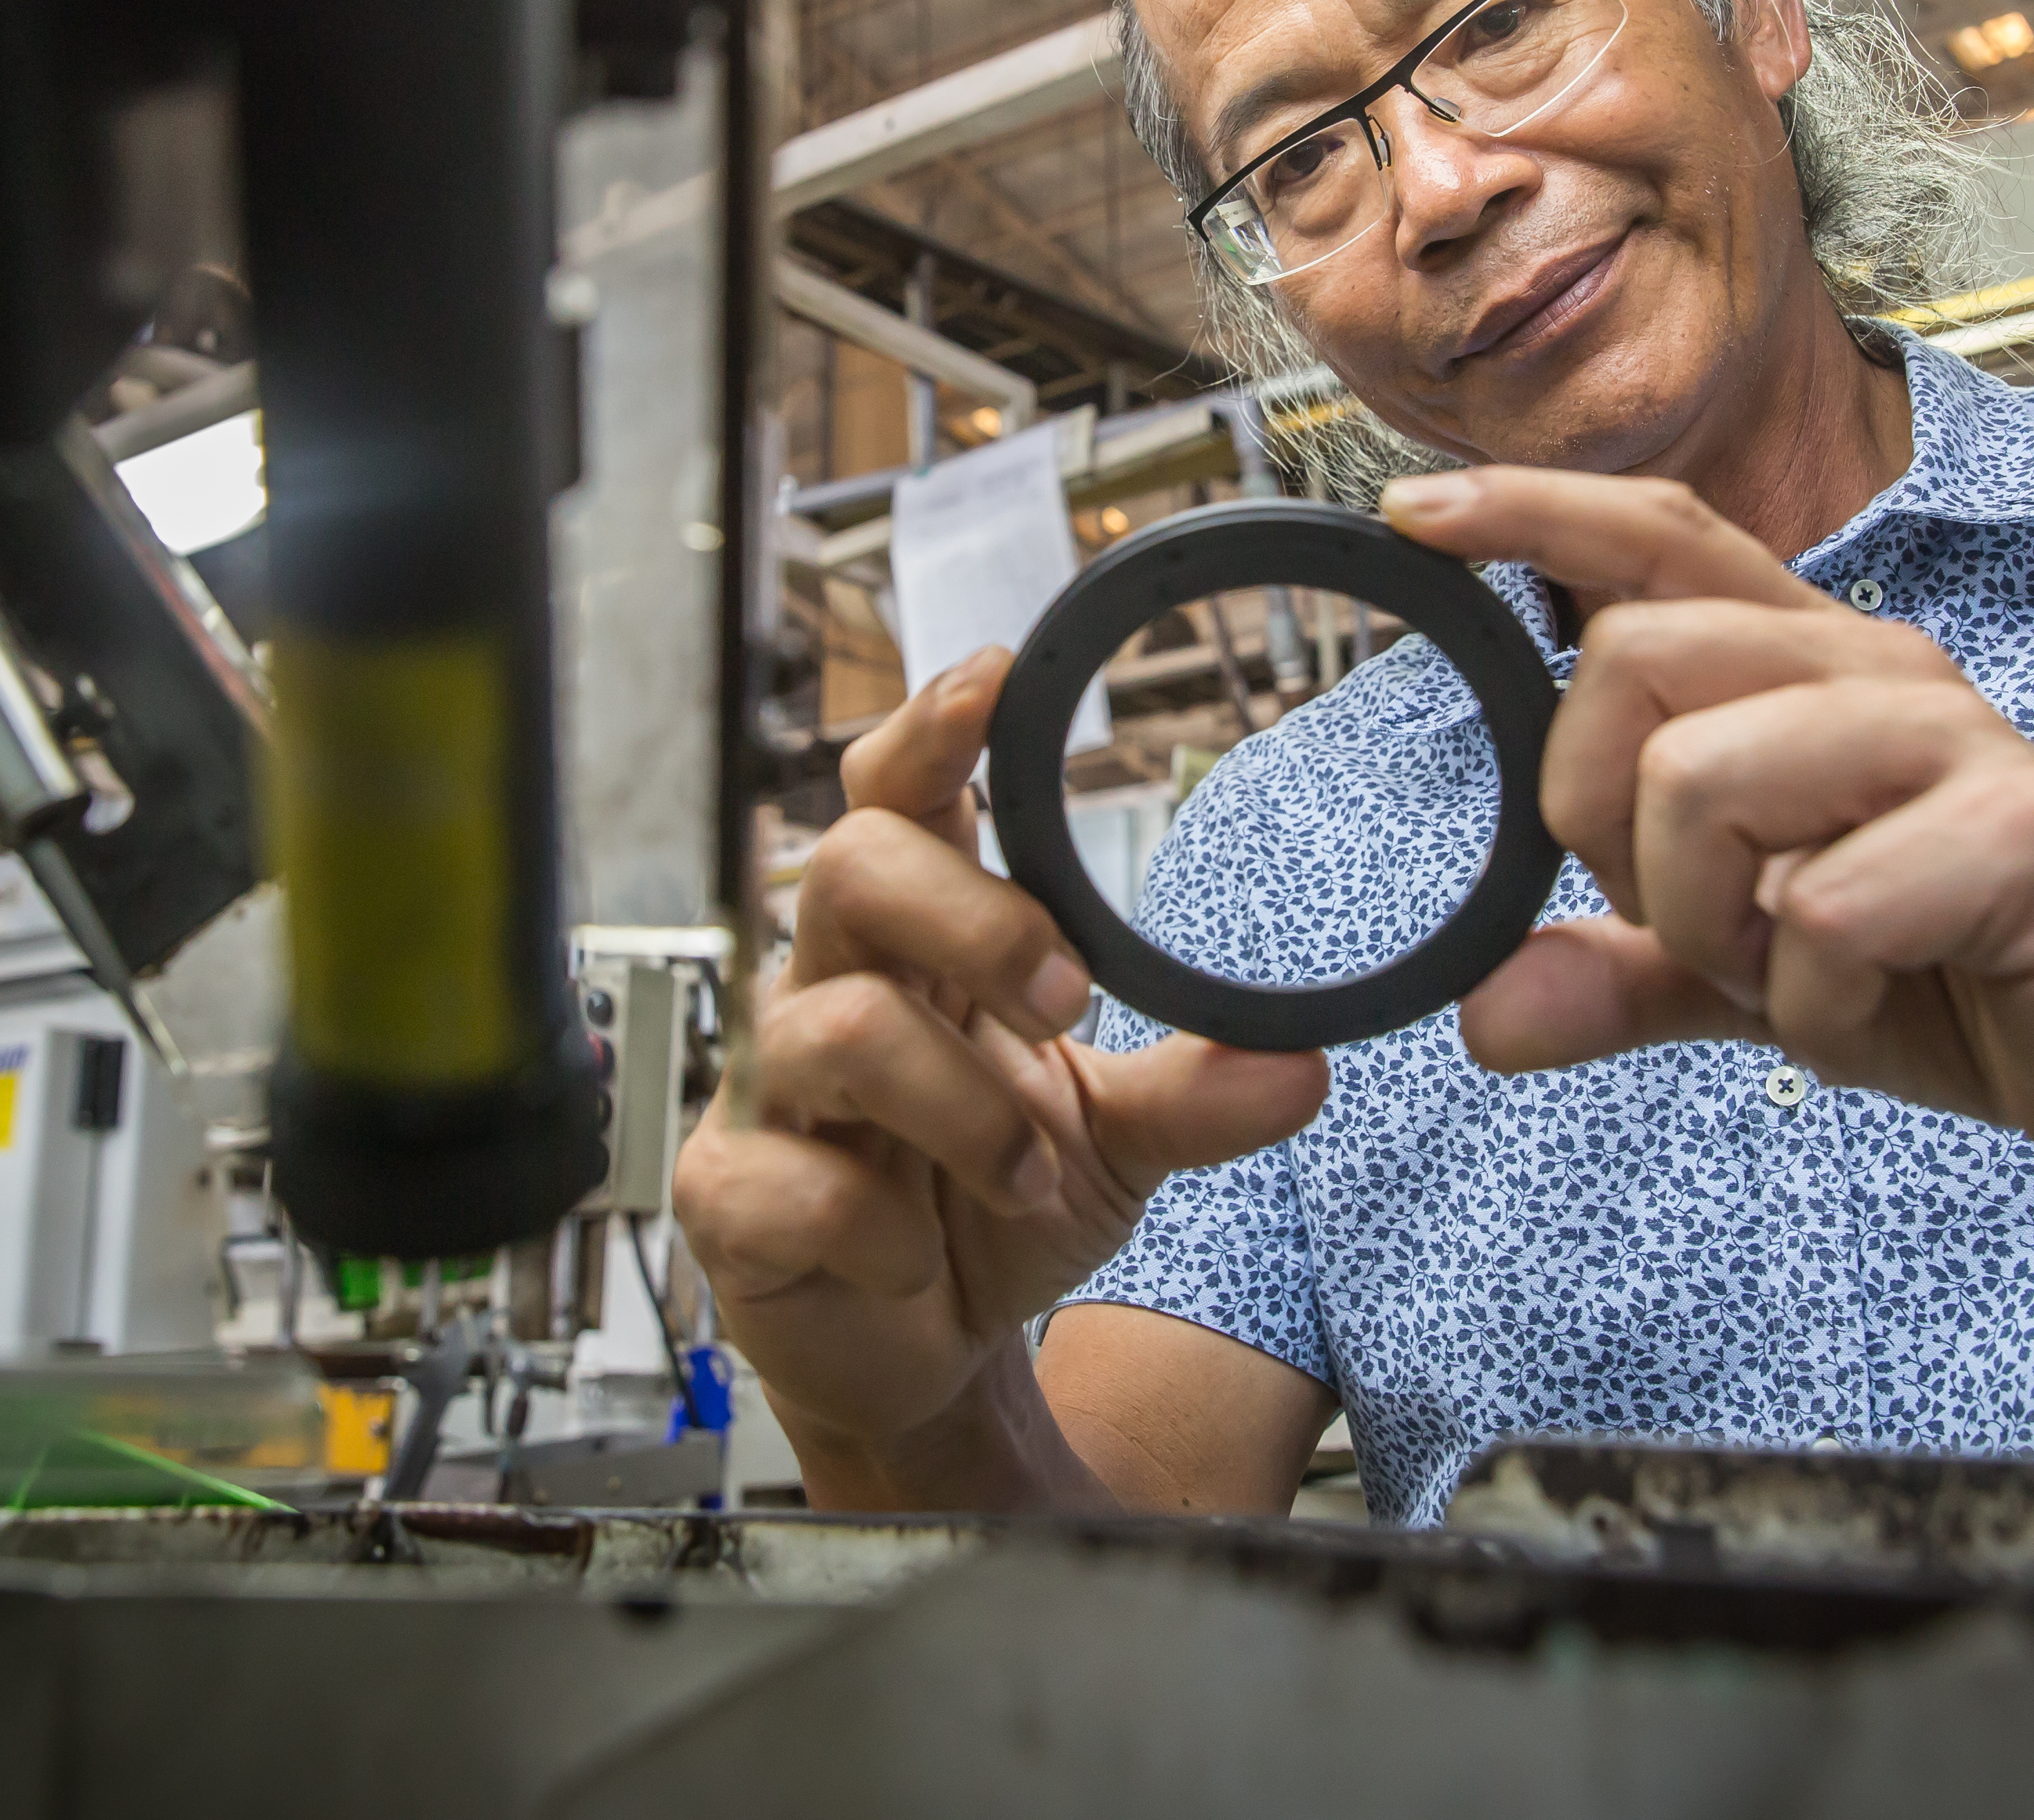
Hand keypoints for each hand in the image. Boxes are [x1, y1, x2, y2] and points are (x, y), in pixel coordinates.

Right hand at [671, 648, 1327, 1487]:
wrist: (924, 1352)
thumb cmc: (995, 1205)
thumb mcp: (1116, 1144)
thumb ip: (1195, 1094)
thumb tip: (1304, 1064)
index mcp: (915, 944)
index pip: (897, 796)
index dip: (930, 730)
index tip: (990, 681)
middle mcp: (828, 988)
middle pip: (850, 865)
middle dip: (972, 918)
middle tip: (1064, 996)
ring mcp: (768, 1089)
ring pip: (837, 1029)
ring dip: (963, 1105)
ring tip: (1027, 1174)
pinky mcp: (729, 1196)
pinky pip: (789, 1183)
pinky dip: (883, 1230)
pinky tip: (916, 1258)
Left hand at [1382, 468, 2033, 1184]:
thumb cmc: (1960, 974)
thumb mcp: (1762, 975)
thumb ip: (1626, 972)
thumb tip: (1483, 1016)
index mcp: (1815, 668)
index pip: (1660, 537)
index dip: (1534, 510)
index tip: (1415, 511)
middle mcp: (1879, 670)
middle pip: (1629, 661)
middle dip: (1604, 823)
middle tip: (1700, 919)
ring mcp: (1955, 742)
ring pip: (1704, 781)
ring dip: (1706, 923)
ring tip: (1790, 972)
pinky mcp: (2020, 835)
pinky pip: (1820, 913)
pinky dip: (1810, 1006)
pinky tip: (1873, 1010)